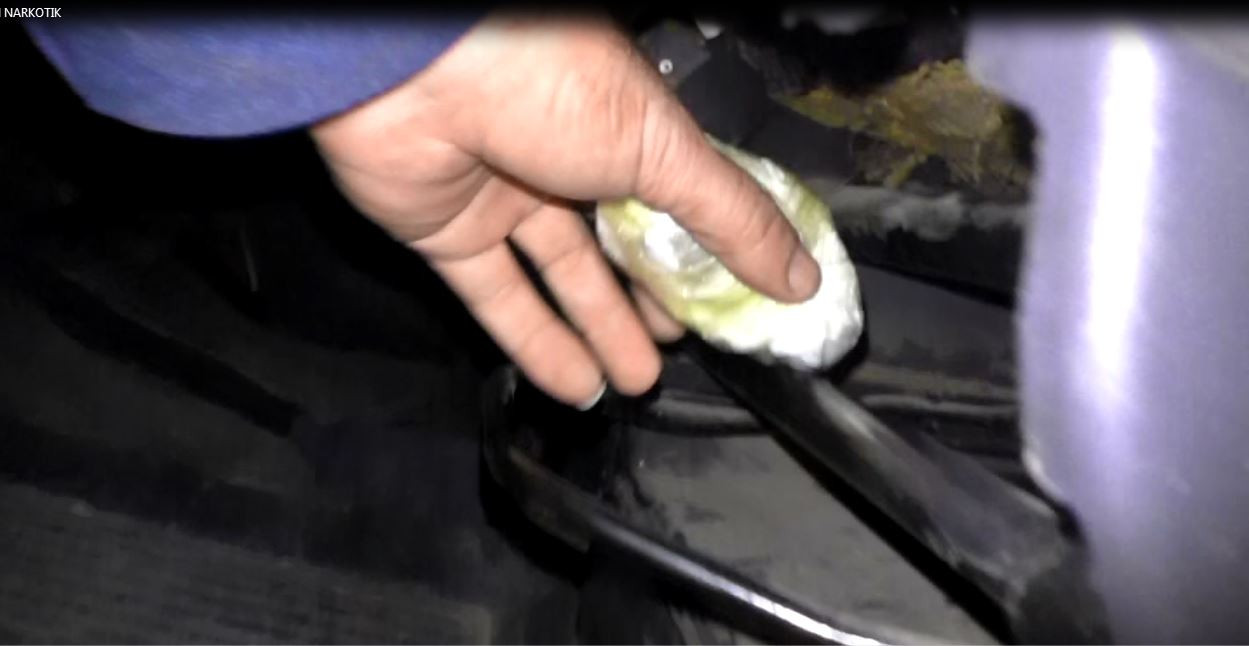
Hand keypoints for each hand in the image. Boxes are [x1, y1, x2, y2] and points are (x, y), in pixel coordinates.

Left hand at [310, 12, 820, 407]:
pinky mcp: (448, 232)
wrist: (413, 69)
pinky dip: (534, 344)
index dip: (705, 259)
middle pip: (618, 246)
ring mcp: (504, 195)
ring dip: (599, 332)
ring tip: (637, 383)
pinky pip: (497, 297)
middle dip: (650, 303)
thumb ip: (732, 218)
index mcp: (625, 127)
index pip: (678, 204)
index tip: (732, 310)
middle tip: (680, 352)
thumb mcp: (663, 151)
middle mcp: (567, 158)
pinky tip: (575, 385)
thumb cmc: (545, 82)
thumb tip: (800, 276)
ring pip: (561, 277)